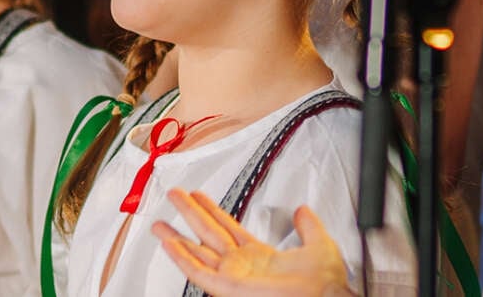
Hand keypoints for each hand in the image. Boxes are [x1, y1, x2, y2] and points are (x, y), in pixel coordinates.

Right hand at [151, 188, 354, 296]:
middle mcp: (241, 266)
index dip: (211, 210)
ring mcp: (232, 277)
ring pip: (197, 253)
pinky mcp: (227, 288)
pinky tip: (169, 244)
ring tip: (159, 224)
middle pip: (207, 235)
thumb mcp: (318, 244)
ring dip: (176, 238)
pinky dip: (181, 258)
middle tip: (174, 196)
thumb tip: (303, 211)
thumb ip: (308, 226)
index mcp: (258, 255)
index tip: (198, 195)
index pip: (226, 228)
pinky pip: (198, 272)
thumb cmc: (323, 284)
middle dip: (189, 214)